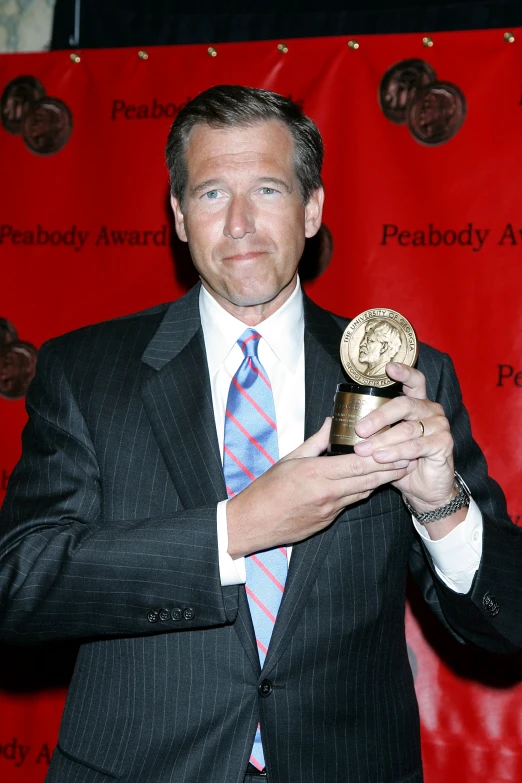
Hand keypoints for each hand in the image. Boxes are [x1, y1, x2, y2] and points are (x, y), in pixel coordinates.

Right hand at [226, 418, 408, 557]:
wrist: (253, 523)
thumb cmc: (267, 489)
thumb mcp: (289, 459)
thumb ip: (316, 441)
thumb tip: (332, 422)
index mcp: (316, 474)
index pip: (357, 464)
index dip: (382, 457)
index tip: (398, 447)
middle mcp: (327, 494)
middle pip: (368, 480)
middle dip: (391, 468)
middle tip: (411, 456)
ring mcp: (329, 510)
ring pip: (363, 492)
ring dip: (383, 481)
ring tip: (401, 468)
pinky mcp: (328, 521)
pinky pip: (351, 503)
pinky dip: (364, 491)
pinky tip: (374, 483)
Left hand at [353, 362, 459, 530]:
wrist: (424, 488)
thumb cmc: (401, 461)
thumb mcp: (382, 441)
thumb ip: (366, 428)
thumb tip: (333, 417)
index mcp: (416, 403)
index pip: (414, 380)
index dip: (403, 372)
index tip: (389, 367)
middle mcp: (430, 410)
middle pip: (405, 404)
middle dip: (379, 416)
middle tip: (360, 429)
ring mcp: (439, 425)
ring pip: (408, 428)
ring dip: (383, 439)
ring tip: (364, 450)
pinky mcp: (443, 443)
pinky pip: (417, 446)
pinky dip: (397, 453)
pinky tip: (381, 458)